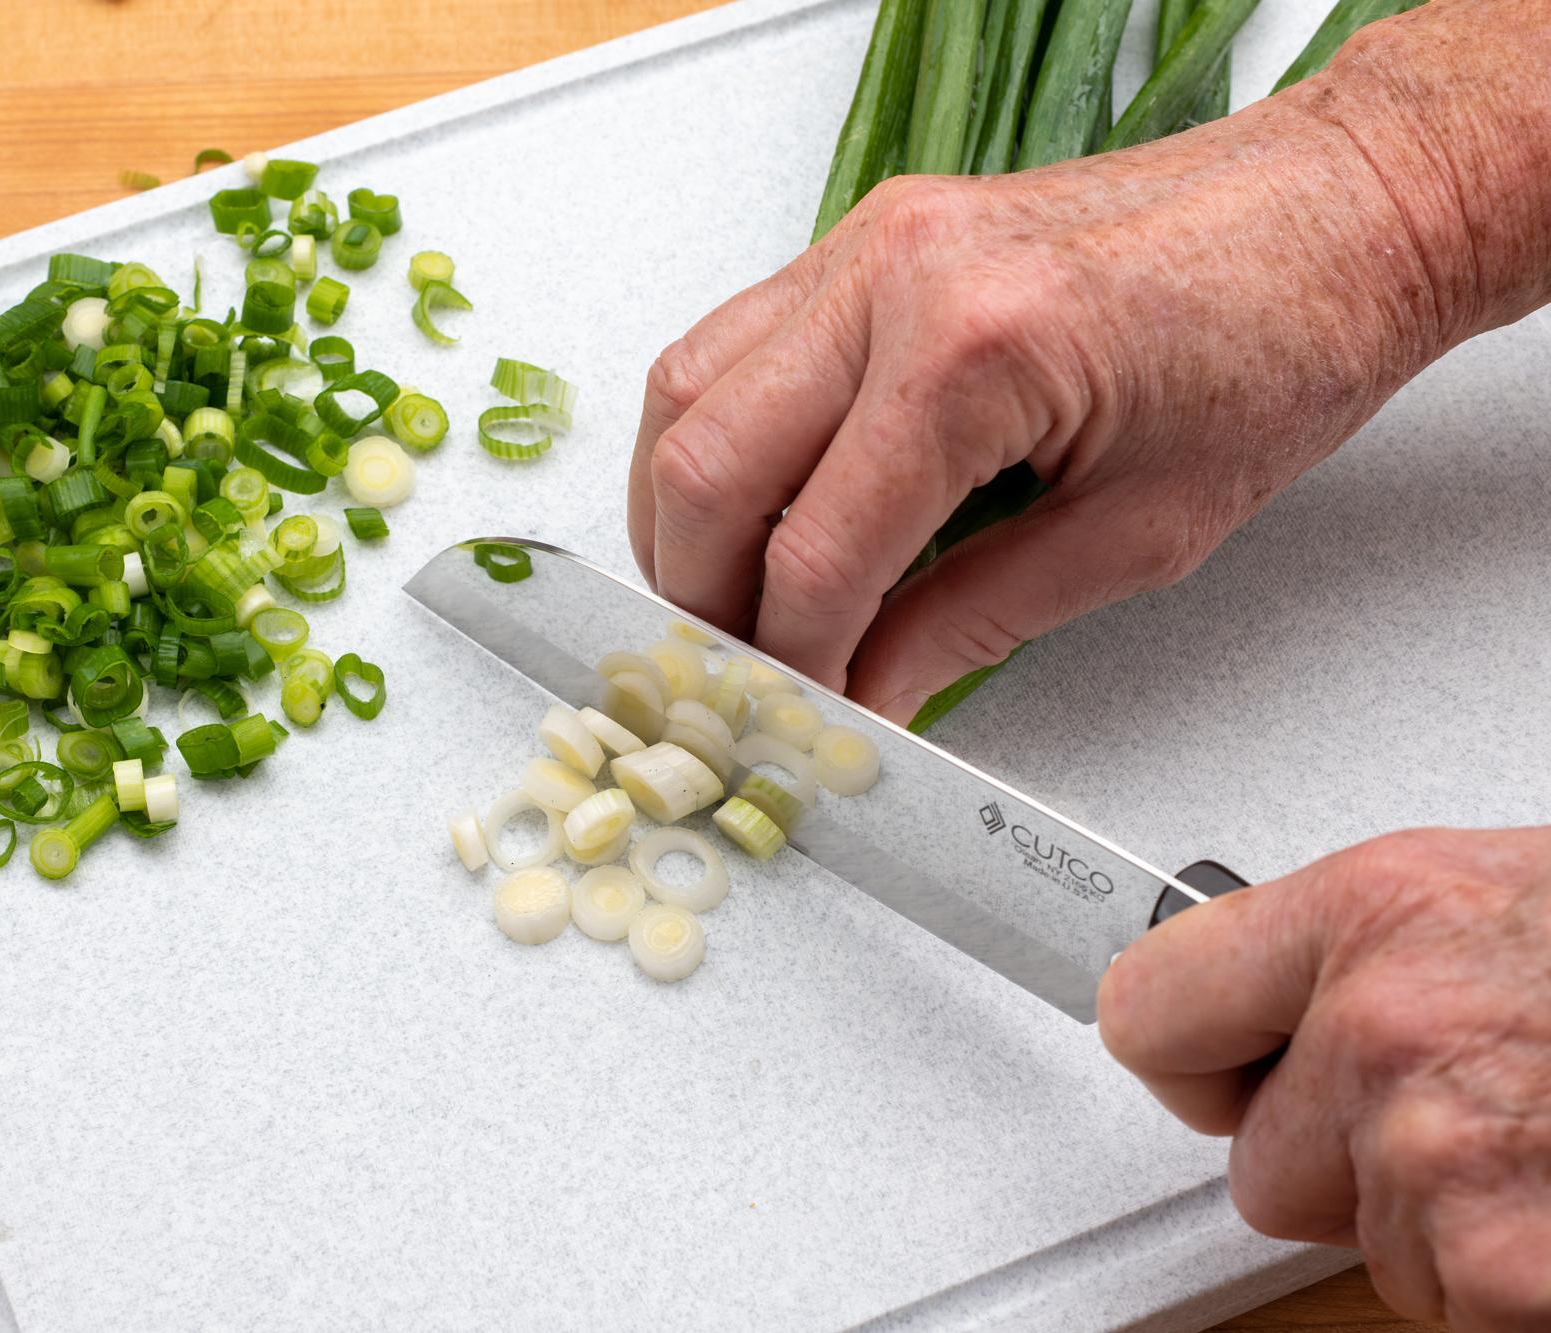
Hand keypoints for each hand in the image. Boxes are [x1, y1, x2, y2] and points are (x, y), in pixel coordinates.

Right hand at [624, 7, 1544, 721]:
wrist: (1337, 208)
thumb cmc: (1282, 338)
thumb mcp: (1137, 533)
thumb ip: (971, 620)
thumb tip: (869, 686)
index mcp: (974, 350)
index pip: (815, 552)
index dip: (792, 661)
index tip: (798, 718)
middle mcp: (896, 274)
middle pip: (705, 467)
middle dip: (700, 599)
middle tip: (735, 675)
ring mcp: (868, 239)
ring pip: (683, 392)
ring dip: (679, 514)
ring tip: (723, 598)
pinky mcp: (867, 233)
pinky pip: (725, 340)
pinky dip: (709, 435)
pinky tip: (748, 503)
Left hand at [1098, 827, 1550, 1329]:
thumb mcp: (1505, 896)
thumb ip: (1371, 949)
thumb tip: (1283, 996)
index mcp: (1379, 912)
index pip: (1151, 1008)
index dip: (1193, 1053)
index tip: (1217, 1064)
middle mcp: (1386, 1032)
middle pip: (1257, 1163)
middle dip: (1342, 1160)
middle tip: (1465, 1114)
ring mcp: (1438, 1163)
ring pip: (1363, 1247)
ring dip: (1443, 1224)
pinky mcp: (1497, 1277)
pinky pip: (1449, 1310)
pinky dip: (1509, 1283)